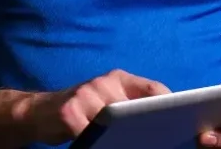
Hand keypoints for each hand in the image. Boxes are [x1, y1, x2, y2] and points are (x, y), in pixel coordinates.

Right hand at [25, 69, 171, 144]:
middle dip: (148, 126)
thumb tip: (161, 125)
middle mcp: (104, 82)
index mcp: (118, 79)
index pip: (153, 89)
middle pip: (136, 107)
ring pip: (114, 120)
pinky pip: (91, 133)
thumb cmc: (80, 111)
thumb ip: (128, 106)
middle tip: (159, 140)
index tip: (181, 123)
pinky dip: (100, 144)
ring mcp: (86, 94)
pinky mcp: (70, 111)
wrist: (38, 112)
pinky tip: (103, 146)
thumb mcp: (106, 102)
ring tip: (131, 144)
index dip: (169, 105)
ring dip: (124, 139)